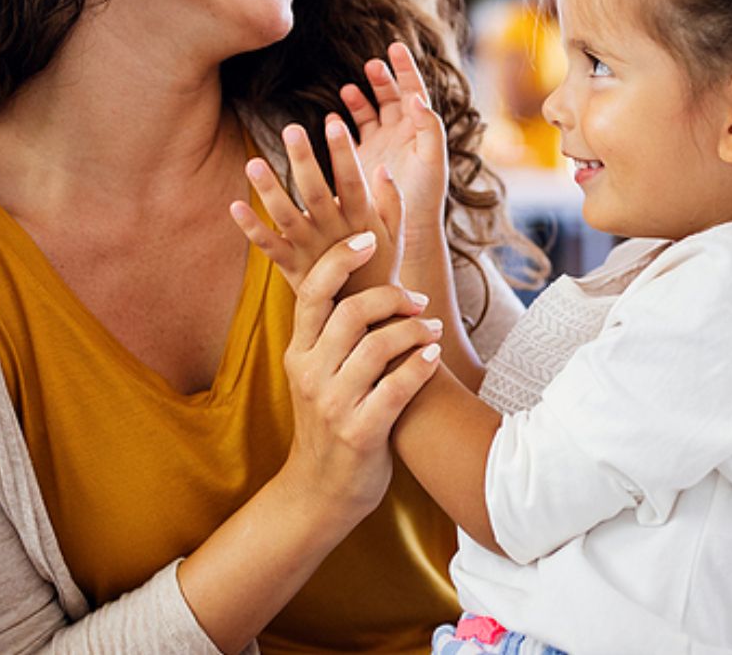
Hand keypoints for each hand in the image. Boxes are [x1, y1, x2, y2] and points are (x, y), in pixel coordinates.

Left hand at [229, 118, 402, 293]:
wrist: (366, 324)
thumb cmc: (380, 271)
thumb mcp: (396, 238)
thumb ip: (392, 202)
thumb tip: (383, 167)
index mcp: (361, 222)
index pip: (353, 182)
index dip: (344, 154)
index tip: (334, 123)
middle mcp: (334, 234)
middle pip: (316, 192)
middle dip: (304, 160)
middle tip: (291, 129)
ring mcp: (311, 252)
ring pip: (287, 217)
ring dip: (269, 190)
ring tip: (252, 163)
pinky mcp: (292, 270)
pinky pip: (269, 248)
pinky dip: (251, 229)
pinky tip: (234, 205)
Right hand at [281, 232, 443, 517]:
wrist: (319, 491)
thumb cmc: (330, 418)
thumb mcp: (318, 370)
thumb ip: (334, 328)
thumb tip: (358, 271)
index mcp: (298, 352)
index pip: (313, 292)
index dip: (340, 260)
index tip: (369, 240)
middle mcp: (310, 374)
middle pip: (350, 313)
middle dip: (391, 296)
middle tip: (417, 300)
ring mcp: (333, 405)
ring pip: (377, 348)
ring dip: (413, 330)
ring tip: (432, 327)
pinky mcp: (360, 433)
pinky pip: (396, 388)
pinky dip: (419, 366)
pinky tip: (433, 355)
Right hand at [339, 42, 448, 244]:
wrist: (406, 230)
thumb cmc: (426, 197)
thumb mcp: (433, 161)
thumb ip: (429, 128)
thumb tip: (417, 98)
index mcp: (421, 130)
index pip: (414, 91)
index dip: (406, 68)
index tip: (395, 47)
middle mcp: (401, 134)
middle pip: (391, 97)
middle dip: (382, 79)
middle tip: (372, 66)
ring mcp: (380, 145)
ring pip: (368, 112)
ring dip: (359, 98)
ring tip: (349, 92)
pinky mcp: (360, 159)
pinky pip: (350, 133)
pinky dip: (342, 122)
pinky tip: (333, 116)